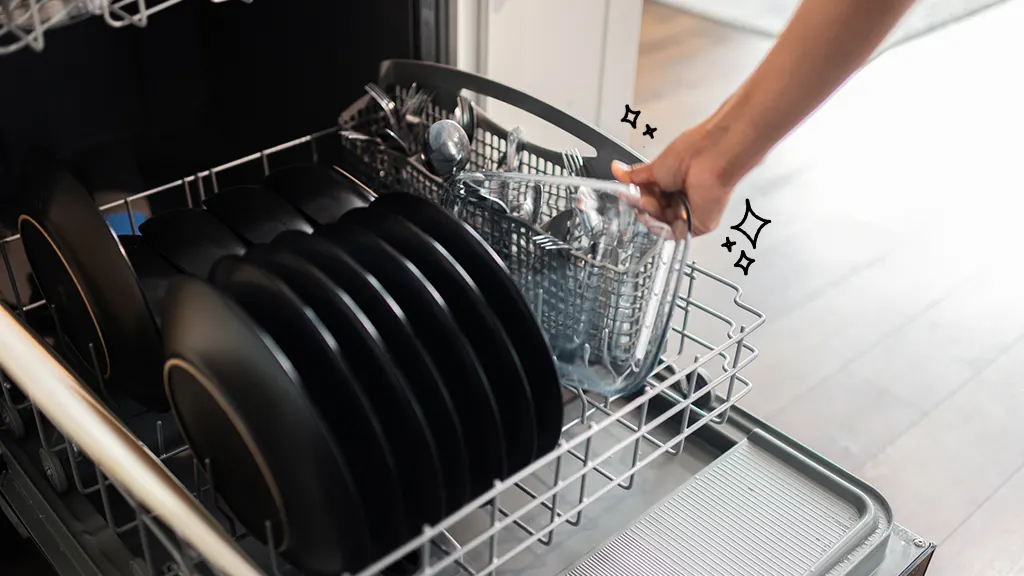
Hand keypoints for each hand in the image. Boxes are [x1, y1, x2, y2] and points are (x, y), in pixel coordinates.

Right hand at [611, 121, 737, 237]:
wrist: (710, 157)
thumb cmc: (692, 154)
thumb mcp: (655, 167)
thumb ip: (635, 175)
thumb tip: (617, 170)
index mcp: (673, 183)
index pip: (649, 199)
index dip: (638, 198)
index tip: (627, 194)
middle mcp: (681, 198)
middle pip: (652, 213)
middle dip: (643, 206)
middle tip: (643, 196)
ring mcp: (689, 212)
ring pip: (660, 224)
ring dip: (652, 214)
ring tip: (653, 200)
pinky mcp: (696, 225)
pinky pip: (673, 233)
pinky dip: (662, 227)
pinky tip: (659, 215)